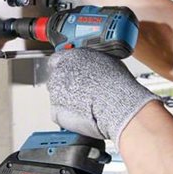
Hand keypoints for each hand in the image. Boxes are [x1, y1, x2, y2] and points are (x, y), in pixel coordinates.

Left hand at [46, 48, 161, 144]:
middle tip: (82, 92)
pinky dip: (69, 116)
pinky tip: (83, 115)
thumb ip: (91, 61)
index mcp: (70, 57)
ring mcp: (55, 93)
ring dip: (68, 101)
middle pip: (56, 80)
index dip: (66, 68)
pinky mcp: (56, 112)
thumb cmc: (116, 83)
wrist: (116, 105)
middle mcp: (59, 73)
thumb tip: (92, 64)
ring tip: (87, 105)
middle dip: (67, 86)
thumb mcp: (106, 61)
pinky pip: (60, 114)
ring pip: (58, 98)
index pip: (57, 60)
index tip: (71, 74)